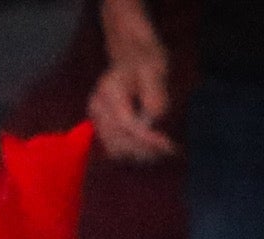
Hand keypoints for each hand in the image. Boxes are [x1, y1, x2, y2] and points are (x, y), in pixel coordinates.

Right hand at [89, 41, 174, 163]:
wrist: (131, 57)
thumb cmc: (146, 61)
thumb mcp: (156, 70)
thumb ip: (156, 95)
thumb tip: (155, 121)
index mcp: (108, 91)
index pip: (124, 123)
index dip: (145, 137)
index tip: (167, 144)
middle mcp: (97, 108)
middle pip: (117, 141)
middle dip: (144, 149)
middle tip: (170, 150)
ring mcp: (96, 120)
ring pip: (114, 149)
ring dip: (139, 154)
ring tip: (162, 150)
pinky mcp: (100, 129)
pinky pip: (114, 149)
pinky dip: (132, 153)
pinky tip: (150, 149)